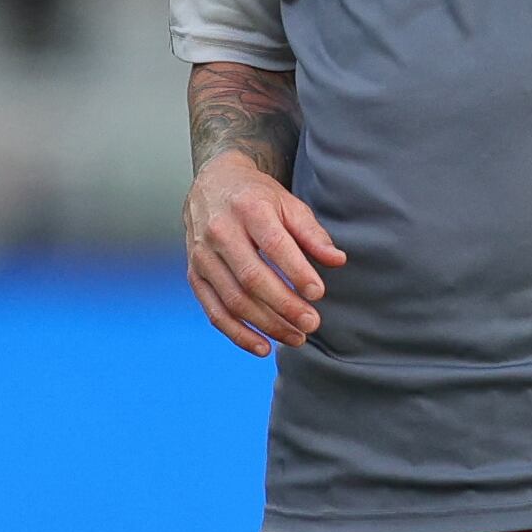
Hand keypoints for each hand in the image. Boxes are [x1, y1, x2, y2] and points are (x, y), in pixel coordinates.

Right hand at [184, 151, 345, 354]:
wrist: (213, 184)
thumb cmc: (257, 197)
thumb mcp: (288, 204)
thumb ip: (312, 233)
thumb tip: (338, 260)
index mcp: (248, 209)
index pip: (274, 245)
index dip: (297, 272)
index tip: (318, 294)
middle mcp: (220, 232)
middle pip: (252, 277)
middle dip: (284, 306)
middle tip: (312, 323)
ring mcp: (202, 255)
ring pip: (233, 299)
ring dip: (266, 325)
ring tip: (297, 338)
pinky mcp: (194, 274)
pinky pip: (213, 311)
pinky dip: (237, 334)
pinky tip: (263, 347)